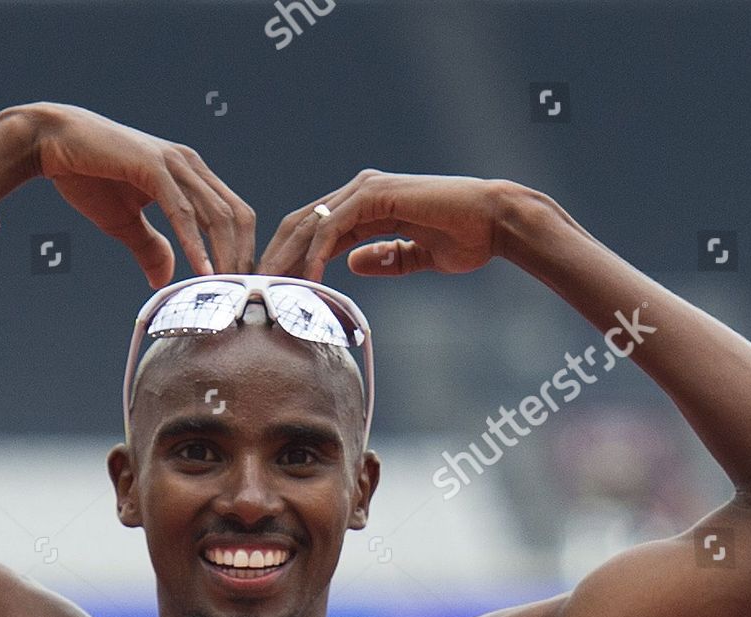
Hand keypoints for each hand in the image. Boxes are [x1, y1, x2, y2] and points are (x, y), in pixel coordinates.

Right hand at [25, 102, 254, 286]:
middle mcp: (189, 165)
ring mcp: (174, 163)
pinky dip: (195, 244)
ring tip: (227, 290)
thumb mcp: (125, 222)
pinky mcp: (153, 166)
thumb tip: (165, 278)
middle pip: (236, 216)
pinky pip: (182, 211)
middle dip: (242, 258)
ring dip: (225, 256)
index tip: (238, 287)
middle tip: (241, 296)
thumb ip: (149, 247)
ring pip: (215, 214)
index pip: (233, 215)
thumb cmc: (88, 176)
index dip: (242, 251)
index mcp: (189, 175)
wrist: (53, 144)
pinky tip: (202, 270)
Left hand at [259, 171, 508, 281]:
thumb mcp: (414, 257)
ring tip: (271, 289)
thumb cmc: (464, 239)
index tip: (273, 292)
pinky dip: (315, 252)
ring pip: (310, 223)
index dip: (290, 260)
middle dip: (277, 259)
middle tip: (256, 292)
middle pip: (301, 224)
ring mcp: (366, 189)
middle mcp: (359, 192)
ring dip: (287, 257)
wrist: (494, 223)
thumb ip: (383, 258)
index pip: (313, 232)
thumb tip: (352, 265)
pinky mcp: (375, 195)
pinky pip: (333, 225)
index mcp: (365, 206)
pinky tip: (307, 279)